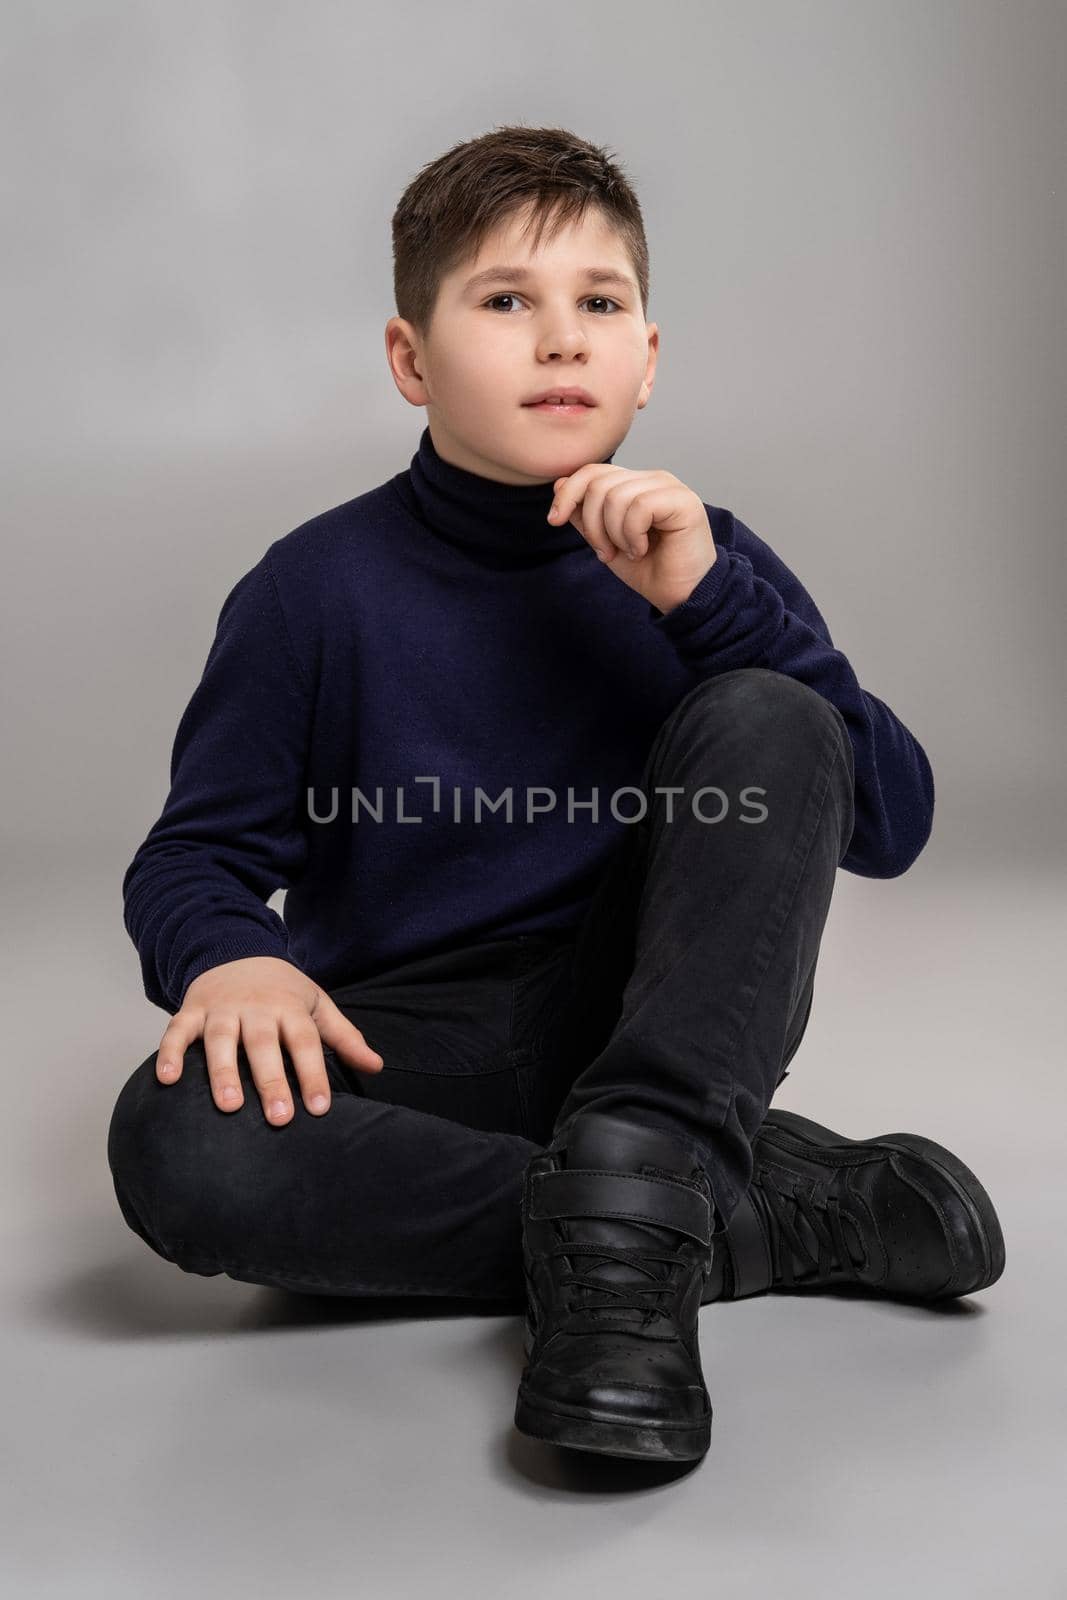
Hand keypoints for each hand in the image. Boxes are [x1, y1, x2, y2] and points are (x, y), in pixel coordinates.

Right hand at [153, 956, 383, 1123]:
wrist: (236, 949)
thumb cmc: (282, 989)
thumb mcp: (316, 1005)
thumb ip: (344, 1037)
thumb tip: (376, 1066)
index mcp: (289, 1007)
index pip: (304, 1042)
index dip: (313, 1074)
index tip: (320, 1108)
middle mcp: (255, 1007)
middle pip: (264, 1044)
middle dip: (271, 1081)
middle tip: (279, 1118)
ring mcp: (221, 1008)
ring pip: (221, 1039)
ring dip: (223, 1071)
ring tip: (229, 1106)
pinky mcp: (191, 1009)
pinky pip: (177, 1031)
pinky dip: (169, 1052)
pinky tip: (167, 1080)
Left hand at [547, 464, 717, 614]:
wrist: (681, 597)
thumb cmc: (649, 570)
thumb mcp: (605, 541)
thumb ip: (584, 514)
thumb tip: (560, 483)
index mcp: (635, 484)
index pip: (593, 471)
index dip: (568, 493)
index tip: (553, 520)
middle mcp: (653, 479)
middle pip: (599, 483)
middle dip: (592, 524)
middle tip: (606, 553)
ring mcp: (669, 487)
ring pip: (616, 496)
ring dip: (614, 534)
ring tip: (630, 552)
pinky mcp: (683, 501)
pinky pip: (638, 507)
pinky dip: (632, 535)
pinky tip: (644, 549)